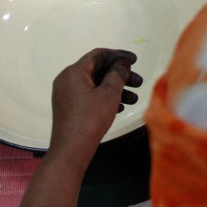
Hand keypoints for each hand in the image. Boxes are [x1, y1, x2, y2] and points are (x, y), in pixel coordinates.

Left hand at [47, 48, 142, 168]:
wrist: (71, 151)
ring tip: (135, 100)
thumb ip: (117, 74)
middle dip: (120, 76)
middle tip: (139, 83)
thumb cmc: (91, 119)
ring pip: (95, 85)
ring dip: (115, 89)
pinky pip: (89, 96)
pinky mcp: (69, 108)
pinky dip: (104, 98)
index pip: (98, 55)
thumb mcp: (109, 94)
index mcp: (74, 72)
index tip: (135, 61)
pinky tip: (120, 108)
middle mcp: (67, 80)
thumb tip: (122, 63)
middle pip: (98, 70)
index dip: (118, 55)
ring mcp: (66, 95)